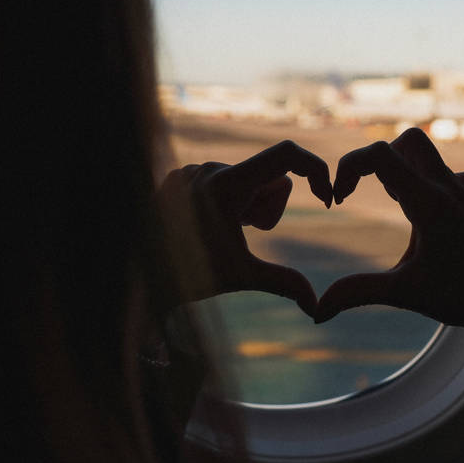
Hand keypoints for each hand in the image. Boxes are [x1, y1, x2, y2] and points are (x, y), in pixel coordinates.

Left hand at [159, 140, 331, 317]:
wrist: (138, 276)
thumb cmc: (189, 275)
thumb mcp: (241, 276)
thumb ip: (283, 283)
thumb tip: (317, 308)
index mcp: (228, 184)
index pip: (287, 154)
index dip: (315, 169)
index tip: (325, 198)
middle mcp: (210, 168)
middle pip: (270, 178)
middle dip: (270, 209)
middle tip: (247, 234)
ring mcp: (193, 169)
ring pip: (248, 179)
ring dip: (248, 207)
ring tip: (222, 232)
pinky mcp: (181, 175)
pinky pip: (223, 179)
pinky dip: (227, 202)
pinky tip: (205, 227)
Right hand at [315, 129, 463, 375]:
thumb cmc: (459, 299)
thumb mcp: (403, 293)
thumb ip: (357, 293)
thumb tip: (317, 311)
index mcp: (429, 203)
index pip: (380, 154)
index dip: (349, 167)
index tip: (338, 198)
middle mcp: (449, 188)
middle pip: (406, 141)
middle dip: (376, 160)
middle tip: (366, 192)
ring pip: (428, 154)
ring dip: (402, 169)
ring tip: (395, 207)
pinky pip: (448, 172)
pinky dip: (428, 181)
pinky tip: (425, 211)